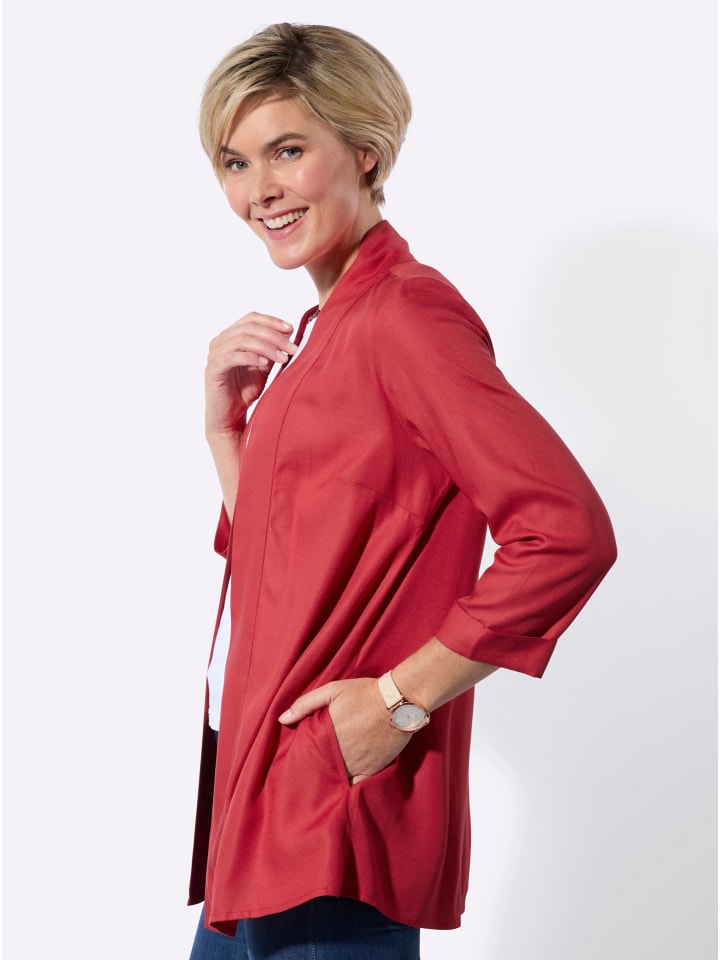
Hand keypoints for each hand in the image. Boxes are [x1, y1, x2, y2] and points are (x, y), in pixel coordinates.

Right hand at [205, 312, 296, 438]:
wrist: (231, 418)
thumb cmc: (244, 392)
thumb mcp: (264, 367)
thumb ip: (272, 350)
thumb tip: (289, 332)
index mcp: (231, 337)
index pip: (251, 318)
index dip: (272, 321)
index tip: (291, 329)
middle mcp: (220, 342)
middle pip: (248, 327)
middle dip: (274, 336)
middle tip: (292, 348)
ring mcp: (214, 355)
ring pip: (241, 339)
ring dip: (266, 346)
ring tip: (283, 357)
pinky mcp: (212, 370)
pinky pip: (231, 356)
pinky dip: (250, 357)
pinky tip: (264, 363)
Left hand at [278, 678, 411, 784]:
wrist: (398, 701)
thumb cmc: (365, 693)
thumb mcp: (333, 690)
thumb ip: (305, 704)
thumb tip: (283, 719)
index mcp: (328, 736)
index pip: (308, 757)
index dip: (302, 761)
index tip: (298, 763)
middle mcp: (341, 754)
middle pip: (321, 771)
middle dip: (315, 773)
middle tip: (309, 776)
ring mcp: (358, 764)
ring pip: (338, 780)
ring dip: (330, 781)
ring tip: (323, 783)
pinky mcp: (373, 769)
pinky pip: (358, 786)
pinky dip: (350, 787)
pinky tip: (344, 788)